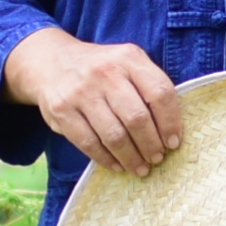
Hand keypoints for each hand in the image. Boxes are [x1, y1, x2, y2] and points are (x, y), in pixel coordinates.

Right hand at [2, 28, 184, 173]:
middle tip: (157, 158)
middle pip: (137, 118)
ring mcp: (80, 91)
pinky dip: (107, 159)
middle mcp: (105, 72)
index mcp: (128, 58)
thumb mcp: (126, 63)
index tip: (174, 142)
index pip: (160, 93)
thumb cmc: (100, 69)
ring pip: (114, 135)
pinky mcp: (61, 110)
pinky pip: (89, 143)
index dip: (171, 122)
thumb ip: (147, 86)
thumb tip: (170, 130)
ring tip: (141, 168)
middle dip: (151, 145)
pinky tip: (118, 165)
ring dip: (131, 157)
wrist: (51, 61)